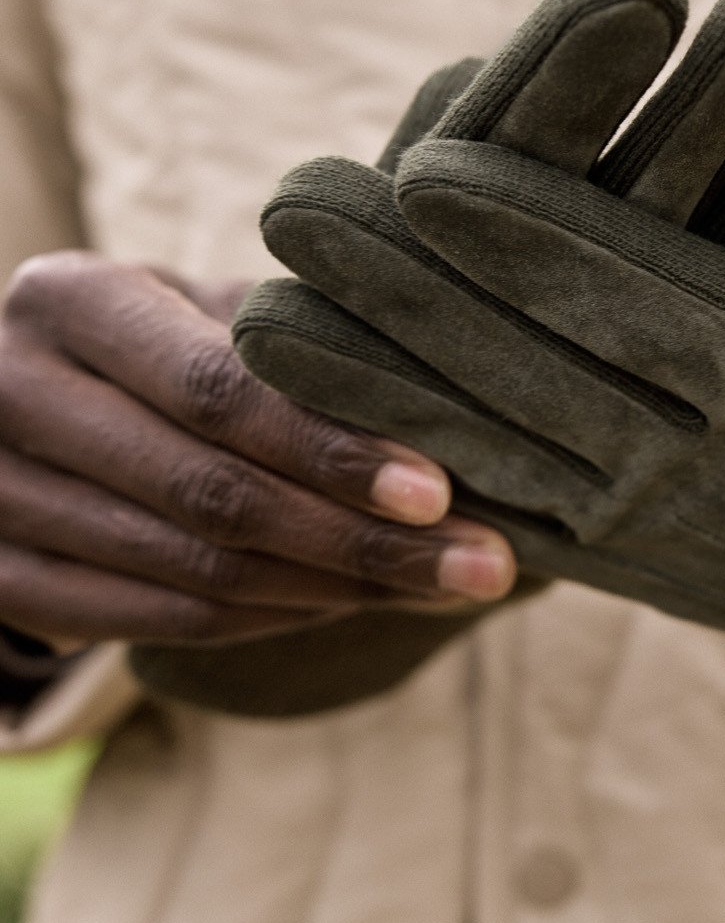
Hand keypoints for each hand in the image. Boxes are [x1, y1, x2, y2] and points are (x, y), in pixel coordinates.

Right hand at [0, 251, 515, 649]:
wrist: (26, 397)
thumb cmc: (156, 338)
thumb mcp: (203, 304)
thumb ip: (298, 341)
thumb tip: (451, 400)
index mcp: (73, 301)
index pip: (217, 391)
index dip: (331, 450)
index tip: (439, 492)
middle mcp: (11, 392)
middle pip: (212, 496)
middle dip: (363, 540)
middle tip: (479, 564)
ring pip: (194, 571)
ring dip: (335, 592)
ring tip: (440, 586)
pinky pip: (161, 621)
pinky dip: (271, 620)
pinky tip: (352, 605)